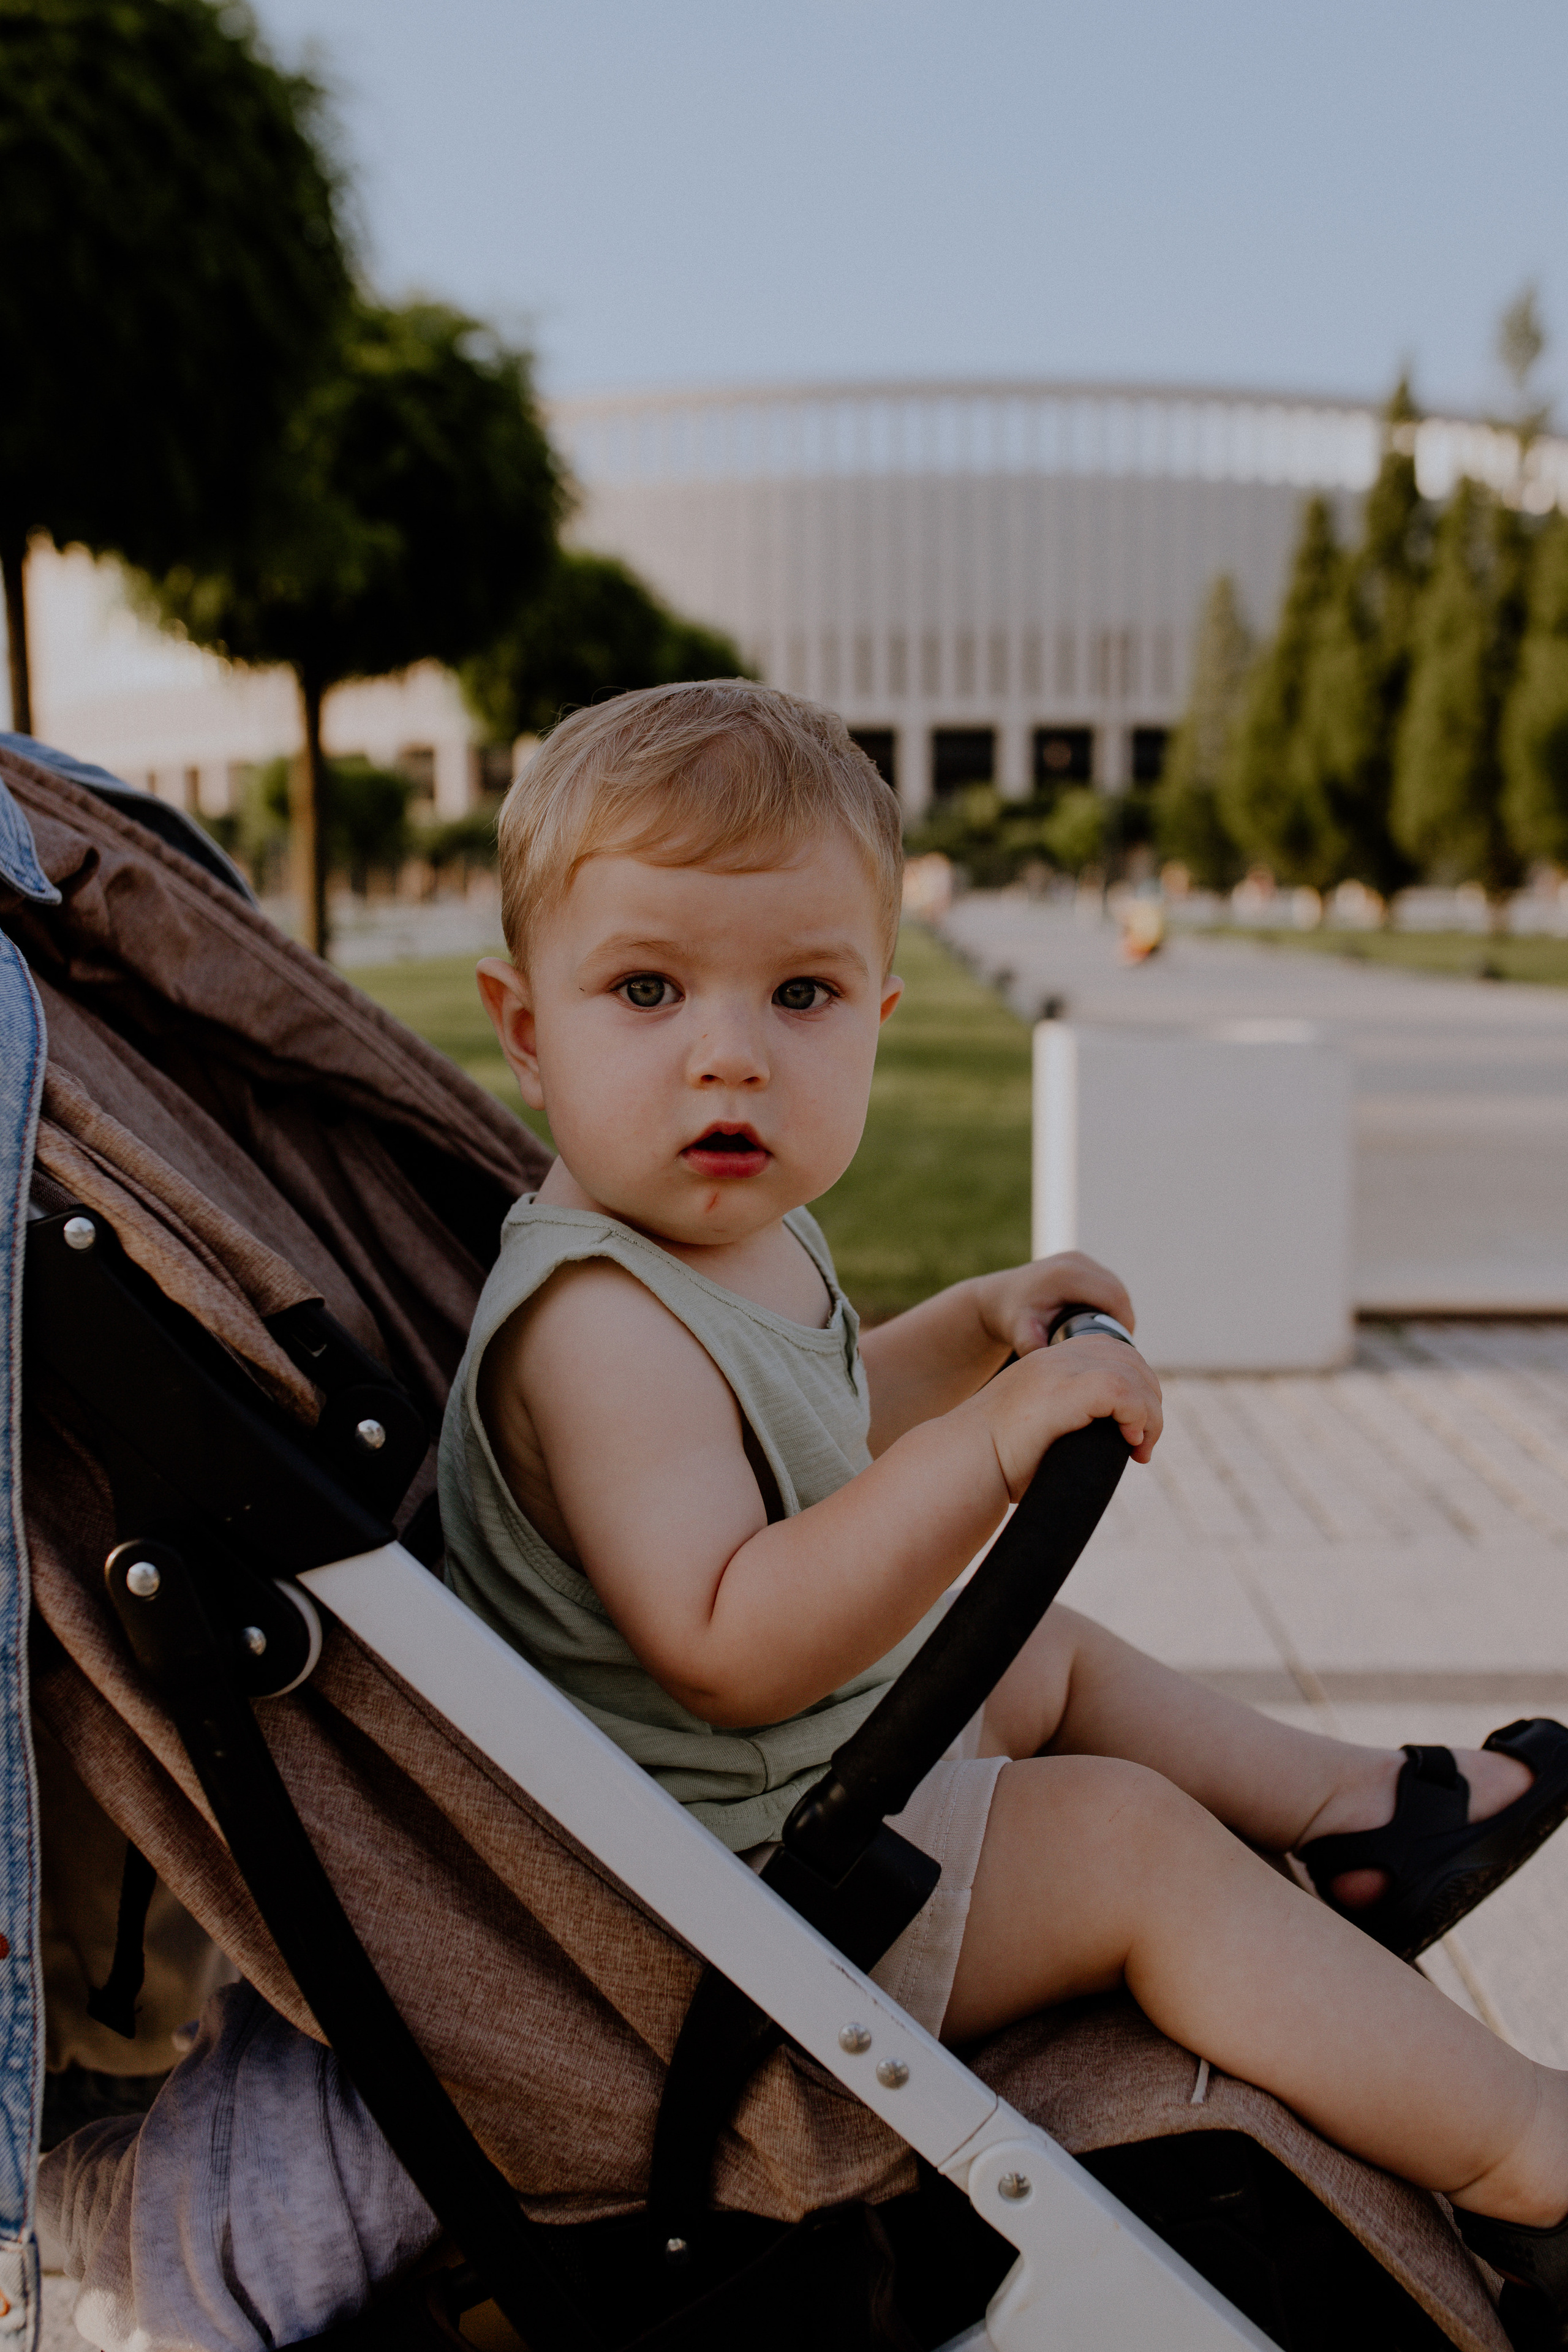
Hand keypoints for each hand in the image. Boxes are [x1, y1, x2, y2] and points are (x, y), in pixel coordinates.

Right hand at [970, 1331, 1162, 1496]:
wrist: (961, 1464)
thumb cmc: (995, 1461)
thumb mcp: (1039, 1426)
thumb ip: (1069, 1417)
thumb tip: (1110, 1442)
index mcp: (1047, 1362)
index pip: (1112, 1353)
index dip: (1135, 1387)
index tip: (1133, 1429)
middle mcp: (1055, 1358)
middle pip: (1129, 1359)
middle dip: (1148, 1399)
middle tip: (1142, 1443)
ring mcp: (1058, 1370)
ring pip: (1134, 1374)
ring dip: (1150, 1414)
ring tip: (1139, 1449)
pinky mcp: (1065, 1391)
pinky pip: (1123, 1390)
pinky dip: (1140, 1416)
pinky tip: (1130, 1442)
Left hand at [975, 1252, 1135, 1360]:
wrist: (996, 1297)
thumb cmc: (1009, 1316)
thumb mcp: (1019, 1331)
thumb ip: (1032, 1345)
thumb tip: (1052, 1363)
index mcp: (1065, 1275)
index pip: (1113, 1298)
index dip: (1124, 1323)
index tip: (1121, 1349)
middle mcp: (1074, 1261)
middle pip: (1118, 1291)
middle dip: (1123, 1319)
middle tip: (1119, 1348)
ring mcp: (1078, 1258)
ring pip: (1115, 1286)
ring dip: (1118, 1311)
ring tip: (1113, 1338)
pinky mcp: (1079, 1261)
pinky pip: (1106, 1282)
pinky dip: (1110, 1302)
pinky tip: (1106, 1322)